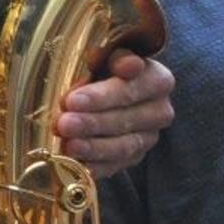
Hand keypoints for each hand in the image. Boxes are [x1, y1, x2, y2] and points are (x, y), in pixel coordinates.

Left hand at [57, 50, 175, 176]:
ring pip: (124, 146)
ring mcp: (149, 137)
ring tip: (68, 145)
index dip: (103, 96)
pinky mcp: (135, 158)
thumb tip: (107, 59)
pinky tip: (76, 163)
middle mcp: (160, 111)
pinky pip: (116, 166)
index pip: (133, 88)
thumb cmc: (104, 70)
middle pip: (127, 119)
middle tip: (63, 124)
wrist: (108, 96)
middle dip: (92, 123)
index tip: (72, 100)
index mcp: (158, 79)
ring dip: (94, 147)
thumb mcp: (106, 57)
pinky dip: (95, 166)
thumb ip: (108, 56)